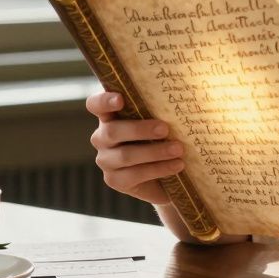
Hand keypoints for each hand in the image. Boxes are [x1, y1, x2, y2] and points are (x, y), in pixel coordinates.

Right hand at [86, 91, 183, 205]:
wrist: (167, 176)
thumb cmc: (163, 139)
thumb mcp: (160, 122)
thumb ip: (161, 110)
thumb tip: (183, 97)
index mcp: (110, 116)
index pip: (96, 105)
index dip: (104, 101)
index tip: (120, 99)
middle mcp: (102, 137)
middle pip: (112, 131)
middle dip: (139, 129)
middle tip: (165, 128)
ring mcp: (105, 160)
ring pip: (125, 155)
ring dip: (154, 152)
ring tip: (178, 149)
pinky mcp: (114, 180)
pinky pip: (135, 174)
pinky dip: (158, 169)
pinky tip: (177, 165)